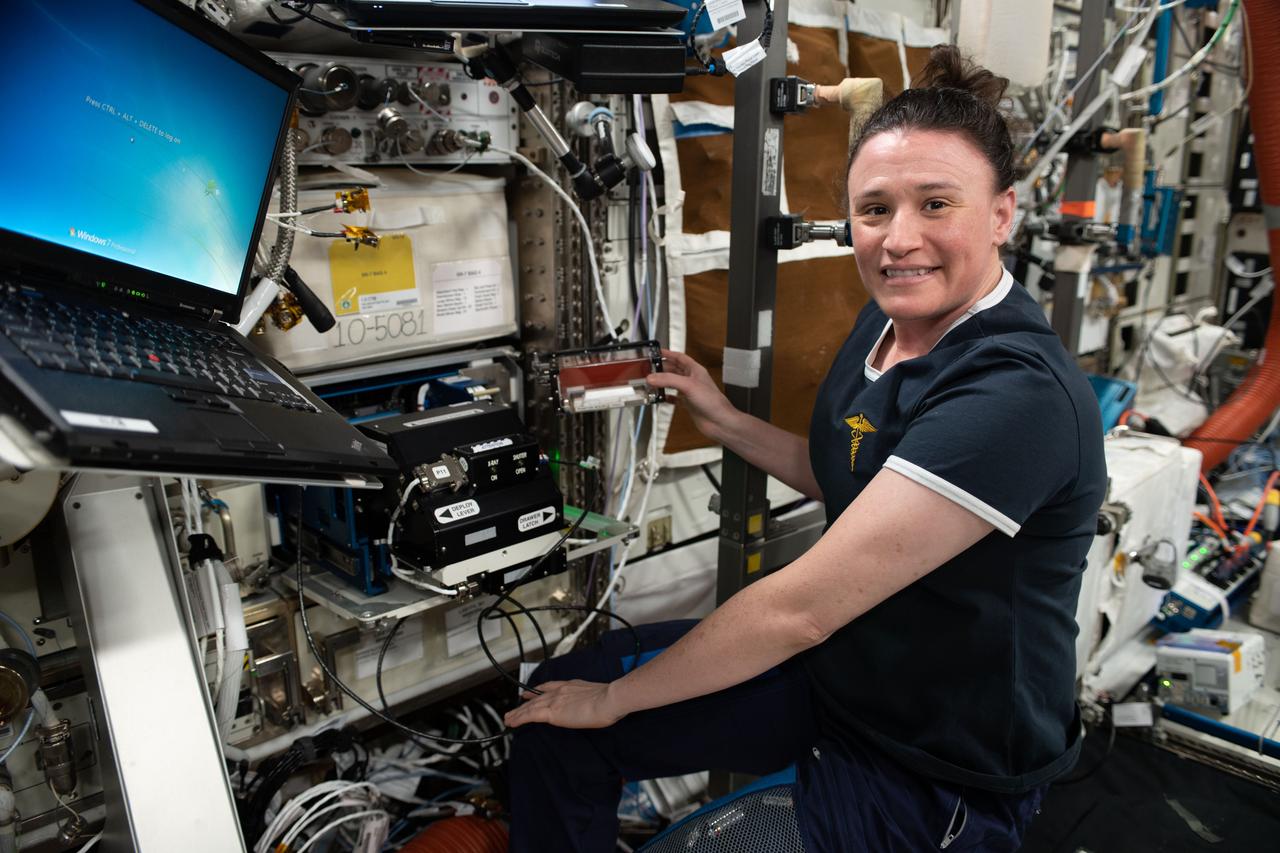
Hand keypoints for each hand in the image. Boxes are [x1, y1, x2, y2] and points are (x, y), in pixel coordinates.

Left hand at [503, 680, 624, 729]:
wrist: (608, 699)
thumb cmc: (609, 700)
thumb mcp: (597, 696)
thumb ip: (588, 700)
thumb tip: (590, 706)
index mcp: (571, 685)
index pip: (549, 687)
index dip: (538, 690)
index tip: (530, 692)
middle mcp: (560, 690)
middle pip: (537, 697)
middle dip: (525, 703)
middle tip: (515, 708)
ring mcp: (555, 700)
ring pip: (530, 707)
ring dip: (518, 713)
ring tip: (509, 718)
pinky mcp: (552, 712)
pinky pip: (530, 716)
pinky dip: (519, 718)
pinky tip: (512, 722)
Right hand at [646, 349, 736, 439]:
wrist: (719, 421)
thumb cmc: (712, 401)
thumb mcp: (688, 385)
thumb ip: (668, 380)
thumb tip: (652, 377)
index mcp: (695, 370)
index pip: (680, 357)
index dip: (668, 354)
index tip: (656, 352)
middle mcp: (692, 380)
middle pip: (674, 370)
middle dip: (662, 369)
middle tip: (649, 369)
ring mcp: (690, 392)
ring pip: (673, 383)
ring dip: (663, 382)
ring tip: (651, 382)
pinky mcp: (688, 404)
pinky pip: (674, 398)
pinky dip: (666, 397)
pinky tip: (660, 397)